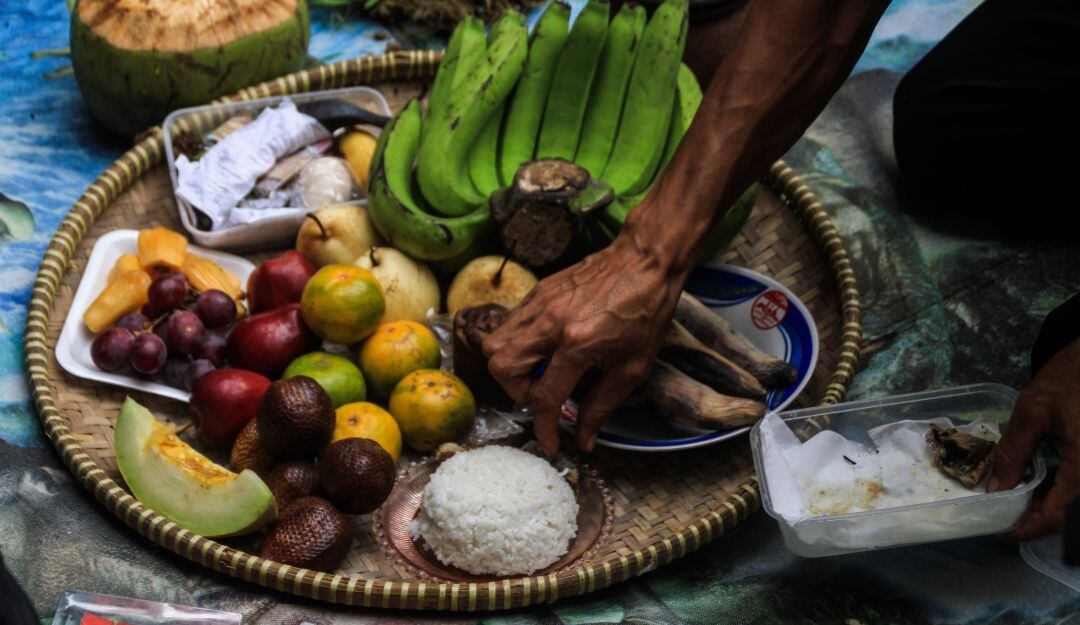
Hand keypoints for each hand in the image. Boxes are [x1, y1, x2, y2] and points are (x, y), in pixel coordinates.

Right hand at [481, 234, 686, 453]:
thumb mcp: (633, 367)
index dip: (544, 428)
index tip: (549, 442)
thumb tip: (583, 438)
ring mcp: (539, 303)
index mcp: (577, 344)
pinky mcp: (538, 291)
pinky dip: (518, 343)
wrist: (646, 261)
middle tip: (543, 393)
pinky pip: (509, 324)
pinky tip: (545, 346)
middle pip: (501, 368)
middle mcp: (550, 323)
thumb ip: (602, 405)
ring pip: (494, 343)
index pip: (543, 397)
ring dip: (511, 367)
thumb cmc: (646, 313)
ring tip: (541, 370)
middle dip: (517, 391)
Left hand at [989, 337, 1079, 539]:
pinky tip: (1034, 477)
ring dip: (1044, 503)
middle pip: (1066, 516)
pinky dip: (1057, 487)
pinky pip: (1077, 485)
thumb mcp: (1032, 415)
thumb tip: (995, 490)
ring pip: (1072, 502)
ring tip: (1011, 493)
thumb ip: (1012, 454)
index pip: (1056, 518)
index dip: (1025, 529)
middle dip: (1033, 518)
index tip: (999, 529)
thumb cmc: (1069, 381)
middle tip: (1001, 510)